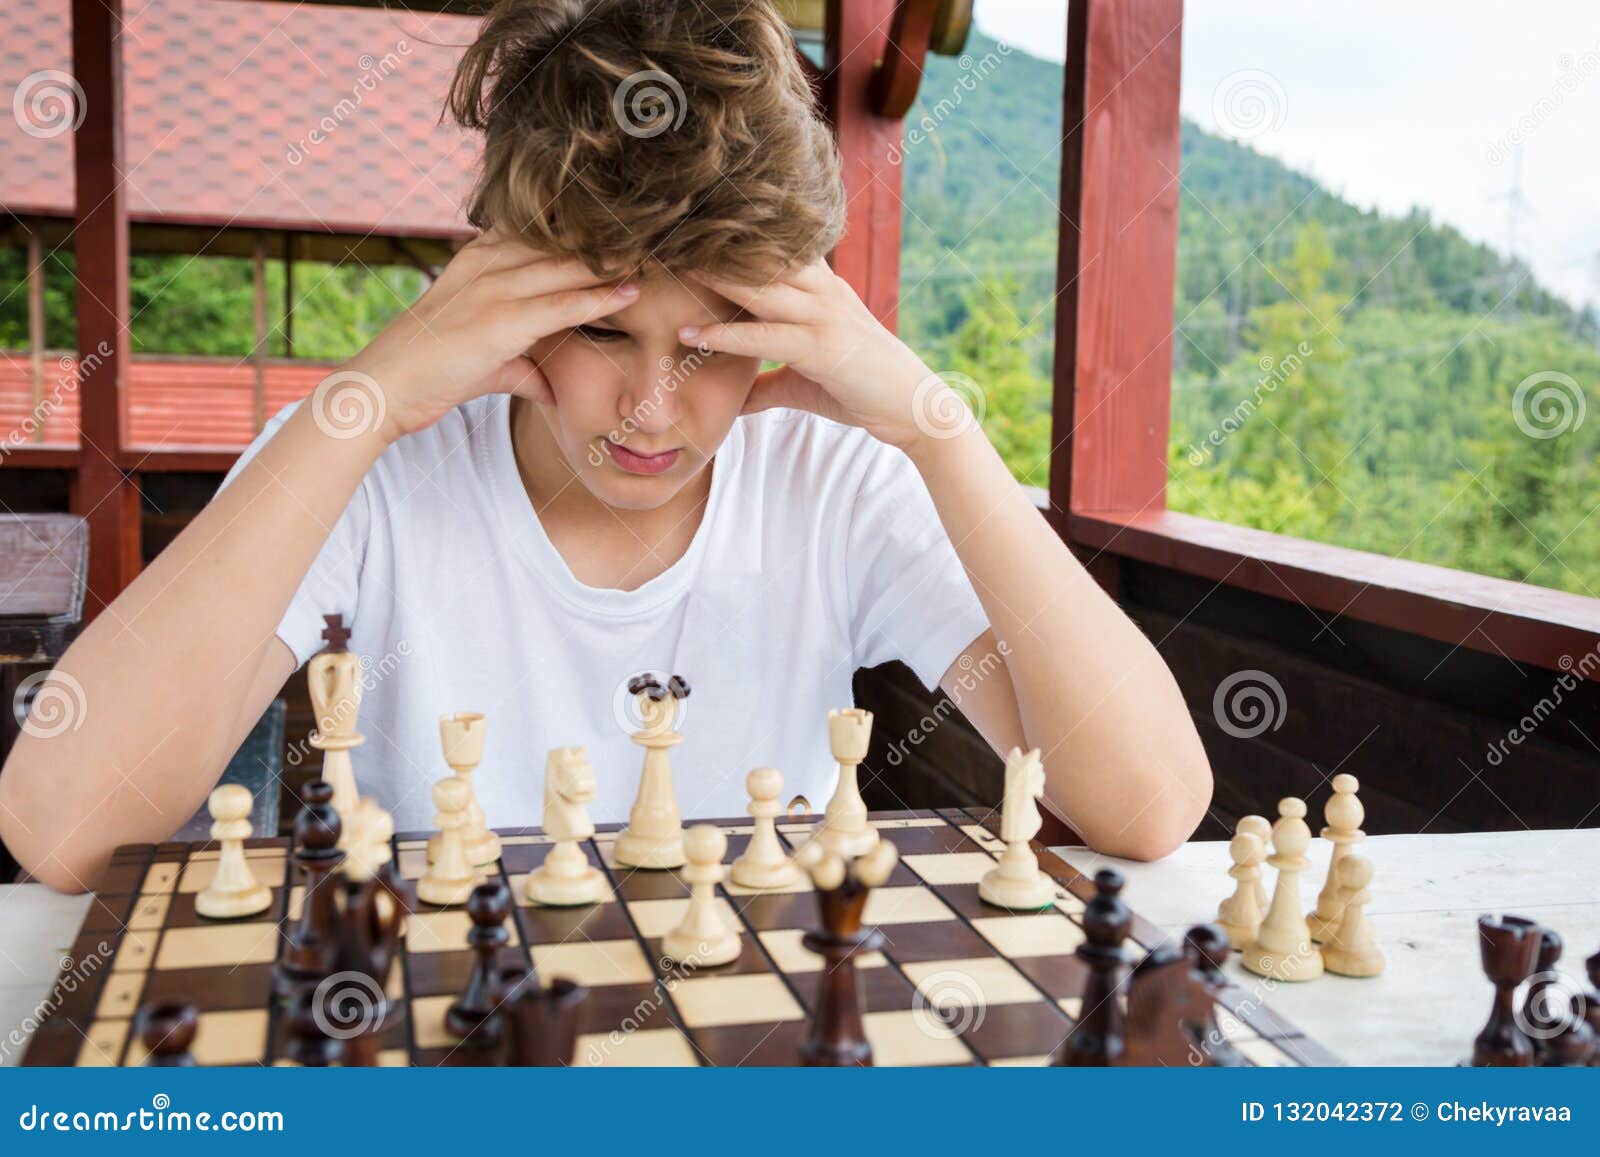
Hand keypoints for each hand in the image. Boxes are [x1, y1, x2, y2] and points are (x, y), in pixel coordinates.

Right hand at [340, 230, 639, 442]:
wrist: (384, 389)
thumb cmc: (430, 376)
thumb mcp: (486, 364)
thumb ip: (523, 368)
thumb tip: (552, 389)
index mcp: (478, 259)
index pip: (542, 235)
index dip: (587, 235)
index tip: (630, 233)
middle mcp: (486, 263)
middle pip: (561, 242)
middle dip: (609, 241)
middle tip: (657, 238)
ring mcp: (492, 288)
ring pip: (567, 266)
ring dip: (615, 262)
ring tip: (658, 258)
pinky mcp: (499, 320)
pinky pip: (562, 303)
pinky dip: (600, 296)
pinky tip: (632, 292)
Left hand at [679, 260, 962, 452]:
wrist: (913, 408)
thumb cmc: (862, 390)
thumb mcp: (805, 381)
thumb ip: (768, 382)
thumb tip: (735, 398)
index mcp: (817, 285)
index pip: (763, 251)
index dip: (721, 241)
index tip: (676, 234)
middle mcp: (820, 289)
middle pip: (754, 256)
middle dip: (705, 247)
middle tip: (655, 238)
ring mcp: (823, 315)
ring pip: (755, 285)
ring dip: (705, 278)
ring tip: (660, 271)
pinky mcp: (823, 347)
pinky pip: (764, 335)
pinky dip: (724, 334)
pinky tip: (689, 334)